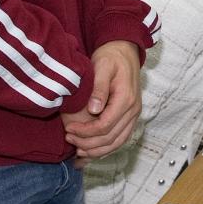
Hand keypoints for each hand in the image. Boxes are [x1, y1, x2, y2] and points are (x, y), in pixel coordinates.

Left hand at [63, 40, 141, 159]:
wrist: (124, 51)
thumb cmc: (111, 57)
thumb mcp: (102, 66)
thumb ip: (99, 88)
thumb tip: (94, 109)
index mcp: (126, 99)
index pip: (105, 126)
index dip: (85, 132)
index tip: (68, 129)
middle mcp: (133, 110)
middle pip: (110, 138)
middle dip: (87, 143)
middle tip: (69, 138)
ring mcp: (134, 115)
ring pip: (117, 143)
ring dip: (97, 150)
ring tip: (78, 150)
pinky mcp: (130, 117)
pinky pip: (120, 139)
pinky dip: (106, 148)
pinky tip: (91, 152)